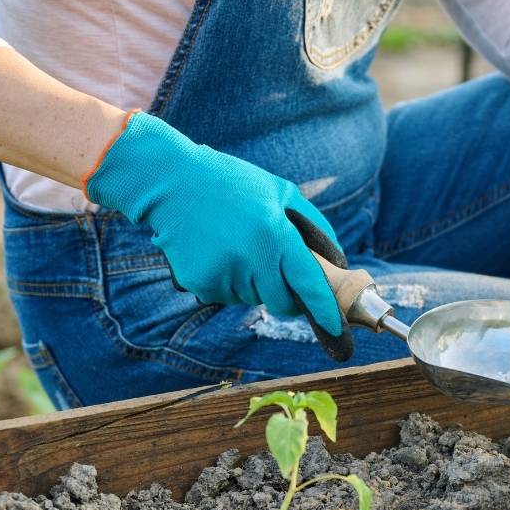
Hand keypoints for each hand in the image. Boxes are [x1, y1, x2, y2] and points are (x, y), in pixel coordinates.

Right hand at [86, 111, 352, 359]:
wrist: (172, 181)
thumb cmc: (235, 184)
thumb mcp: (282, 192)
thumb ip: (314, 226)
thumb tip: (336, 264)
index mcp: (274, 233)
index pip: (308, 283)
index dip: (325, 309)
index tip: (336, 328)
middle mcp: (249, 258)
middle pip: (282, 302)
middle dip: (287, 295)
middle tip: (278, 270)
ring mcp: (222, 273)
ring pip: (254, 298)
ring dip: (255, 283)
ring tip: (238, 245)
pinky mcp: (199, 282)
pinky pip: (227, 295)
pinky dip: (230, 281)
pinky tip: (217, 251)